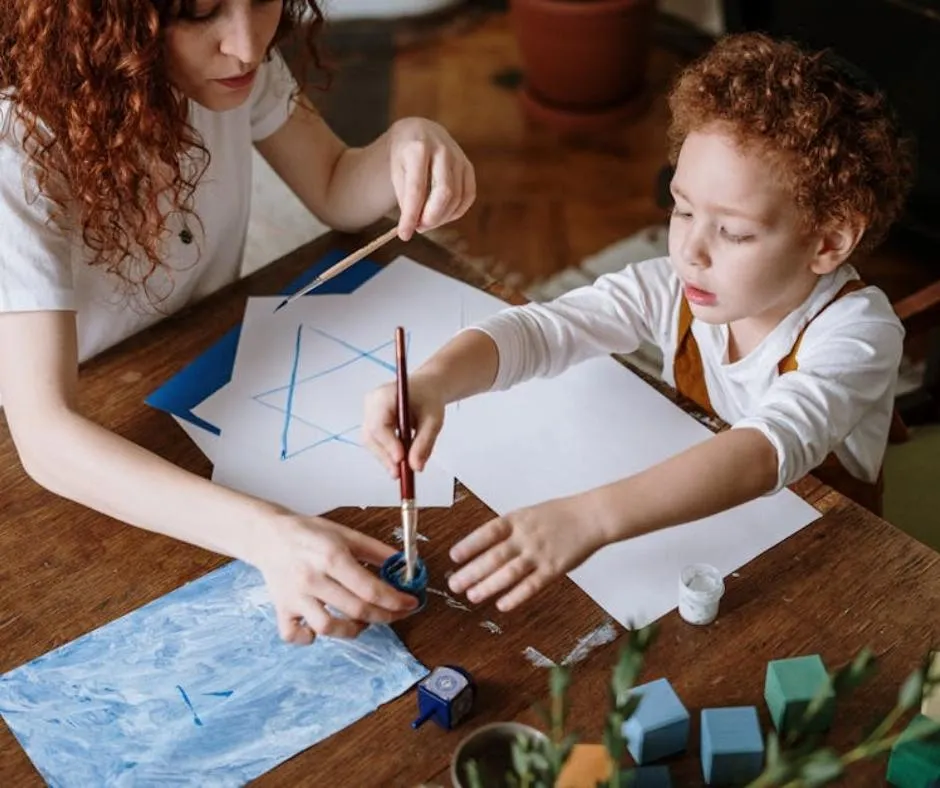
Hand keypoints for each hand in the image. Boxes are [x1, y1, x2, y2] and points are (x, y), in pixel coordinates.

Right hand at [254, 514, 418, 643]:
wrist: (270, 535)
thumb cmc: (310, 534)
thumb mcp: (346, 534)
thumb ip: (377, 551)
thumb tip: (406, 565)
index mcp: (331, 556)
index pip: (370, 588)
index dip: (396, 600)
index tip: (411, 603)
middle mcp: (312, 579)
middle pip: (356, 610)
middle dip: (385, 616)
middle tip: (397, 613)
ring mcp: (295, 596)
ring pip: (327, 628)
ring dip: (352, 630)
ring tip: (362, 621)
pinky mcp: (281, 608)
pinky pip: (294, 635)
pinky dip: (309, 638)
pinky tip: (321, 628)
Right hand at [362, 373, 445, 476]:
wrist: (425, 389)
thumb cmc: (429, 400)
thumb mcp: (433, 420)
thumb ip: (424, 443)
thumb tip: (416, 467)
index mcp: (385, 395)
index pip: (379, 423)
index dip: (388, 444)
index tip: (400, 459)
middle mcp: (371, 403)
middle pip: (371, 435)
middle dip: (385, 457)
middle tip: (401, 474)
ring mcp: (368, 413)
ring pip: (371, 442)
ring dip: (385, 459)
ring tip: (402, 472)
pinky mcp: (371, 423)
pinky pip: (374, 443)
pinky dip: (386, 454)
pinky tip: (398, 463)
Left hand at [388, 118, 475, 240]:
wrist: (420, 132)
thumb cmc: (405, 156)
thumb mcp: (396, 171)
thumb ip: (405, 197)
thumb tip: (414, 224)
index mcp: (418, 148)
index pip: (417, 188)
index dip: (411, 215)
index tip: (404, 235)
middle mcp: (442, 150)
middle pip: (444, 193)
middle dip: (431, 218)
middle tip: (419, 228)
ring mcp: (459, 157)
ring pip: (456, 197)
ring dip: (442, 217)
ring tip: (426, 221)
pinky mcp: (468, 166)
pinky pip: (468, 196)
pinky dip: (456, 212)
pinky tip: (443, 215)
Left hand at [446, 496, 606, 611]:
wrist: (591, 517)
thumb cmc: (560, 515)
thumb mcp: (529, 514)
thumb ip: (509, 529)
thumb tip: (483, 546)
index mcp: (517, 520)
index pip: (488, 532)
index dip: (469, 545)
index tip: (454, 556)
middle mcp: (526, 536)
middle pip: (494, 556)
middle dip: (472, 571)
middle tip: (454, 584)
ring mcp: (539, 553)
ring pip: (509, 573)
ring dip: (489, 586)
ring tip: (472, 596)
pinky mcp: (554, 569)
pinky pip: (532, 585)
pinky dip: (516, 596)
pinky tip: (502, 604)